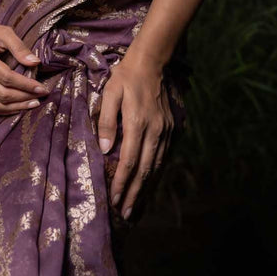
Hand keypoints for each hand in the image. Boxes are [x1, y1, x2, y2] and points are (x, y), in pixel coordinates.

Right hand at [0, 20, 49, 115]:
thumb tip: (35, 62)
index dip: (26, 85)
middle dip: (24, 98)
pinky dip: (4, 112)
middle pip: (1, 94)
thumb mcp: (4, 32)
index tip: (41, 88)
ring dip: (16, 108)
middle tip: (40, 96)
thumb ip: (19, 47)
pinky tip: (18, 108)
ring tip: (33, 104)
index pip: (6, 77)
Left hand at [96, 52, 173, 221]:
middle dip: (135, 194)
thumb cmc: (126, 77)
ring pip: (157, 166)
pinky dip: (156, 173)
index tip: (114, 199)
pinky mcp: (172, 129)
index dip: (121, 183)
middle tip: (125, 213)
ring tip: (136, 206)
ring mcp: (166, 131)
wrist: (153, 62)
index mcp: (138, 123)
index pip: (129, 161)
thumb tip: (104, 150)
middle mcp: (156, 131)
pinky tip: (150, 183)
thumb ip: (106, 121)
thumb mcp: (110, 93)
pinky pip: (164, 157)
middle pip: (145, 170)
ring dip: (147, 188)